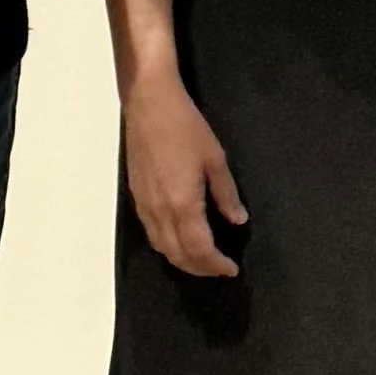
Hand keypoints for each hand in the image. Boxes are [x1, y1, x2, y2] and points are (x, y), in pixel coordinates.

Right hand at [121, 71, 247, 276]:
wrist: (148, 105)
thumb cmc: (186, 128)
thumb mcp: (215, 159)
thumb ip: (226, 194)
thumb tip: (238, 220)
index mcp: (182, 205)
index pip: (200, 249)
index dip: (216, 264)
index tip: (231, 269)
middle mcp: (160, 213)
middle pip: (178, 255)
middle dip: (200, 268)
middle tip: (220, 269)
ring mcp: (144, 207)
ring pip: (162, 248)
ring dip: (183, 261)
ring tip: (203, 261)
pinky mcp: (137, 198)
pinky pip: (152, 234)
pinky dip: (167, 247)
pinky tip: (179, 240)